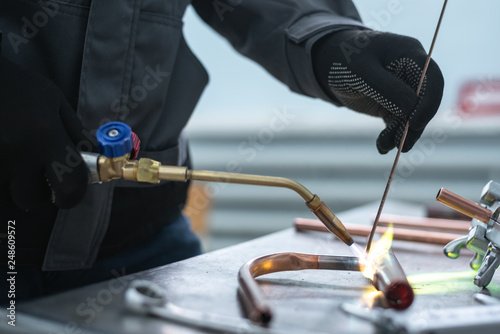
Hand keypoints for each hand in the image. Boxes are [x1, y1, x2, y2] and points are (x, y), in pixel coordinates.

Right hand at [0, 57, 90, 208]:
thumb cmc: (14, 86)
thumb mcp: (53, 101)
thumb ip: (75, 133)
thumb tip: (94, 161)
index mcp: (44, 133)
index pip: (70, 184)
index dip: (73, 194)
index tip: (68, 192)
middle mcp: (16, 148)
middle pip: (32, 199)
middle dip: (36, 192)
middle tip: (33, 175)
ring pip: (5, 198)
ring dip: (10, 189)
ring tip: (10, 162)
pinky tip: (0, 161)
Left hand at [312, 29, 443, 153]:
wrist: (328, 63)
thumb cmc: (345, 58)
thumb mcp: (362, 70)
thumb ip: (386, 88)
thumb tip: (411, 108)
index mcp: (410, 55)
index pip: (432, 79)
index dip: (429, 102)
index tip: (416, 124)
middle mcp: (411, 74)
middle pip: (423, 103)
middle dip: (413, 125)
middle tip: (401, 145)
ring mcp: (402, 91)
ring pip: (410, 117)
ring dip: (400, 134)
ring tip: (384, 146)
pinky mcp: (391, 105)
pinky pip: (396, 124)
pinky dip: (390, 136)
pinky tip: (382, 147)